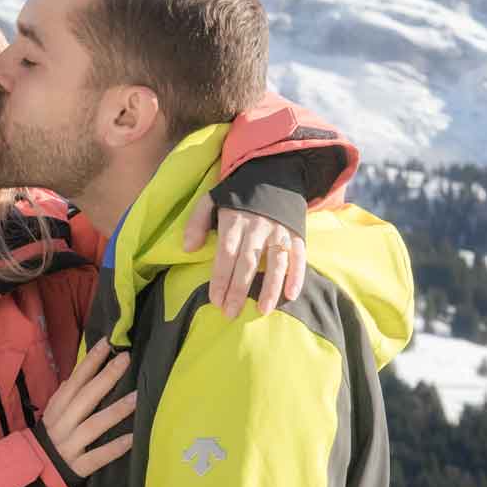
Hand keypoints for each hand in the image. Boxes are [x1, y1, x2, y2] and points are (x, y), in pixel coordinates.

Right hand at [39, 341, 135, 477]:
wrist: (38, 472)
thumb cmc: (54, 436)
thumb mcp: (56, 413)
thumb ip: (68, 394)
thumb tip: (81, 371)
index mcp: (57, 408)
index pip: (75, 380)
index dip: (90, 361)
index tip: (107, 343)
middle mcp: (62, 424)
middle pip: (84, 398)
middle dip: (106, 377)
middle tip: (125, 360)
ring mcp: (69, 446)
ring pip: (93, 426)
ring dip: (115, 411)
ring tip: (136, 398)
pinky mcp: (78, 467)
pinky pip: (97, 457)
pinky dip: (114, 448)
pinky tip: (132, 438)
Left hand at [185, 196, 306, 318]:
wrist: (274, 173)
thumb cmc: (239, 194)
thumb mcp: (212, 199)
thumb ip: (197, 222)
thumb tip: (188, 249)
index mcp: (235, 220)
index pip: (226, 254)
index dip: (220, 278)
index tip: (215, 300)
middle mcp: (258, 227)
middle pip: (247, 263)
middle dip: (238, 290)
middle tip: (230, 313)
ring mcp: (279, 231)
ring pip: (275, 263)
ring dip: (269, 288)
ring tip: (262, 310)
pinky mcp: (297, 234)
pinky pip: (298, 257)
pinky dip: (296, 276)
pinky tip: (290, 295)